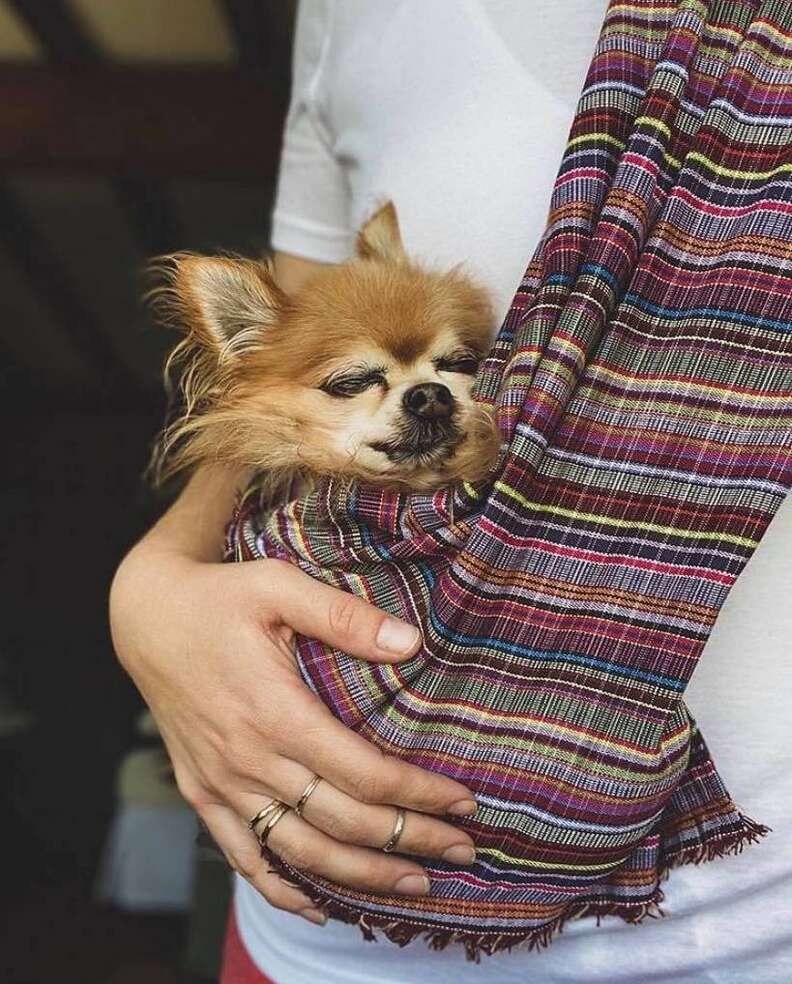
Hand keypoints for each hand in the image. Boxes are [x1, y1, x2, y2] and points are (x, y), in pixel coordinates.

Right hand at [110, 543, 476, 925]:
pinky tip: (319, 905)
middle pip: (344, 823)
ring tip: (415, 884)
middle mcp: (250, 760)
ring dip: (362, 877)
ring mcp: (223, 784)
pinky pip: (244, 856)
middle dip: (411, 841)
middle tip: (462, 850)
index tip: (464, 802)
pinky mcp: (202, 792)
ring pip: (301, 852)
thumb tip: (410, 643)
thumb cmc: (218, 598)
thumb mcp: (278, 586)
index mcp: (275, 712)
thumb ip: (344, 616)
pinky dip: (282, 888)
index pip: (364, 774)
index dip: (420, 794)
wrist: (146, 617)